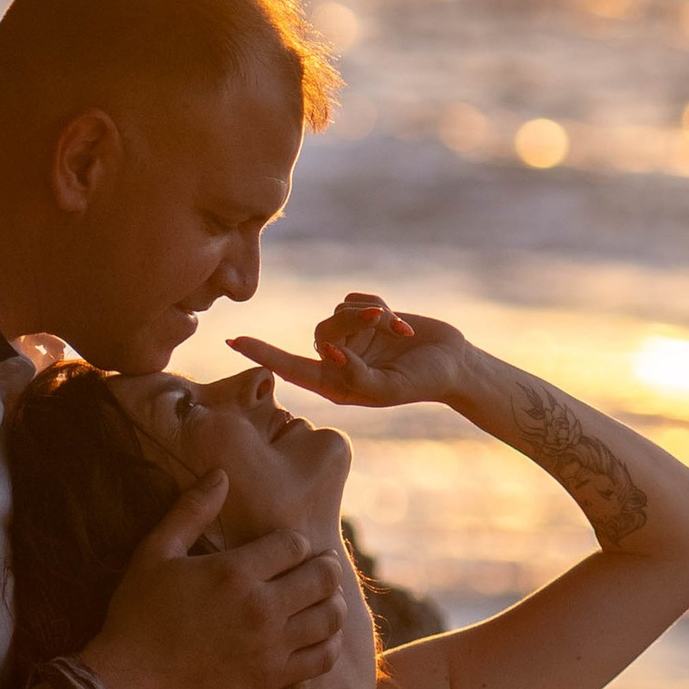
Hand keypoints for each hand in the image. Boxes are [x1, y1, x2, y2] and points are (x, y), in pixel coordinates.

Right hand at [82, 473, 343, 688]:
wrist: (130, 685)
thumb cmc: (138, 616)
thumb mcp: (155, 554)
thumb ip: (190, 511)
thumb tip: (220, 474)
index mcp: (234, 572)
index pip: (295, 544)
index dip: (296, 542)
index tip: (289, 549)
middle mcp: (260, 607)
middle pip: (323, 577)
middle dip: (325, 567)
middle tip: (319, 568)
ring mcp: (270, 646)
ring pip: (330, 617)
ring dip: (333, 603)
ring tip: (323, 599)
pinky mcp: (272, 679)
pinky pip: (323, 658)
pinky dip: (330, 643)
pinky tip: (320, 635)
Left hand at [228, 293, 469, 410]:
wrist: (455, 364)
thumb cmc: (423, 382)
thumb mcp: (389, 388)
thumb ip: (356, 375)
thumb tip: (327, 354)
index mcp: (337, 384)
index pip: (291, 368)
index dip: (261, 354)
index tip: (233, 341)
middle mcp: (339, 360)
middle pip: (323, 330)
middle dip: (355, 322)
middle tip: (386, 322)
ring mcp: (352, 337)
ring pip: (340, 312)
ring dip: (372, 315)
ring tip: (402, 333)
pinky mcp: (367, 318)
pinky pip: (357, 300)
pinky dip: (380, 307)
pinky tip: (400, 325)